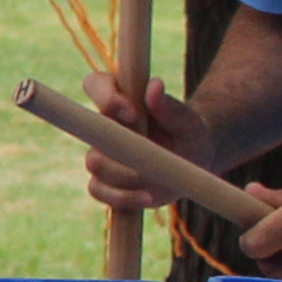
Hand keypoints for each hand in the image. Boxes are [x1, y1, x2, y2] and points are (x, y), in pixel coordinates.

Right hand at [83, 78, 218, 214]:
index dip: (105, 96)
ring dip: (124, 174)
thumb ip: (169, 106)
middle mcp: (104, 126)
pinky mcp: (106, 182)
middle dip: (116, 143)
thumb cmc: (188, 133)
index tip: (133, 113)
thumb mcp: (187, 119)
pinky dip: (121, 197)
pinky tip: (147, 197)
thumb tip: (154, 85)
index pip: (95, 85)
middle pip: (89, 130)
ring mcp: (102, 155)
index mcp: (120, 100)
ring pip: (94, 163)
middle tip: (146, 153)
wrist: (192, 160)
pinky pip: (98, 190)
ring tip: (155, 179)